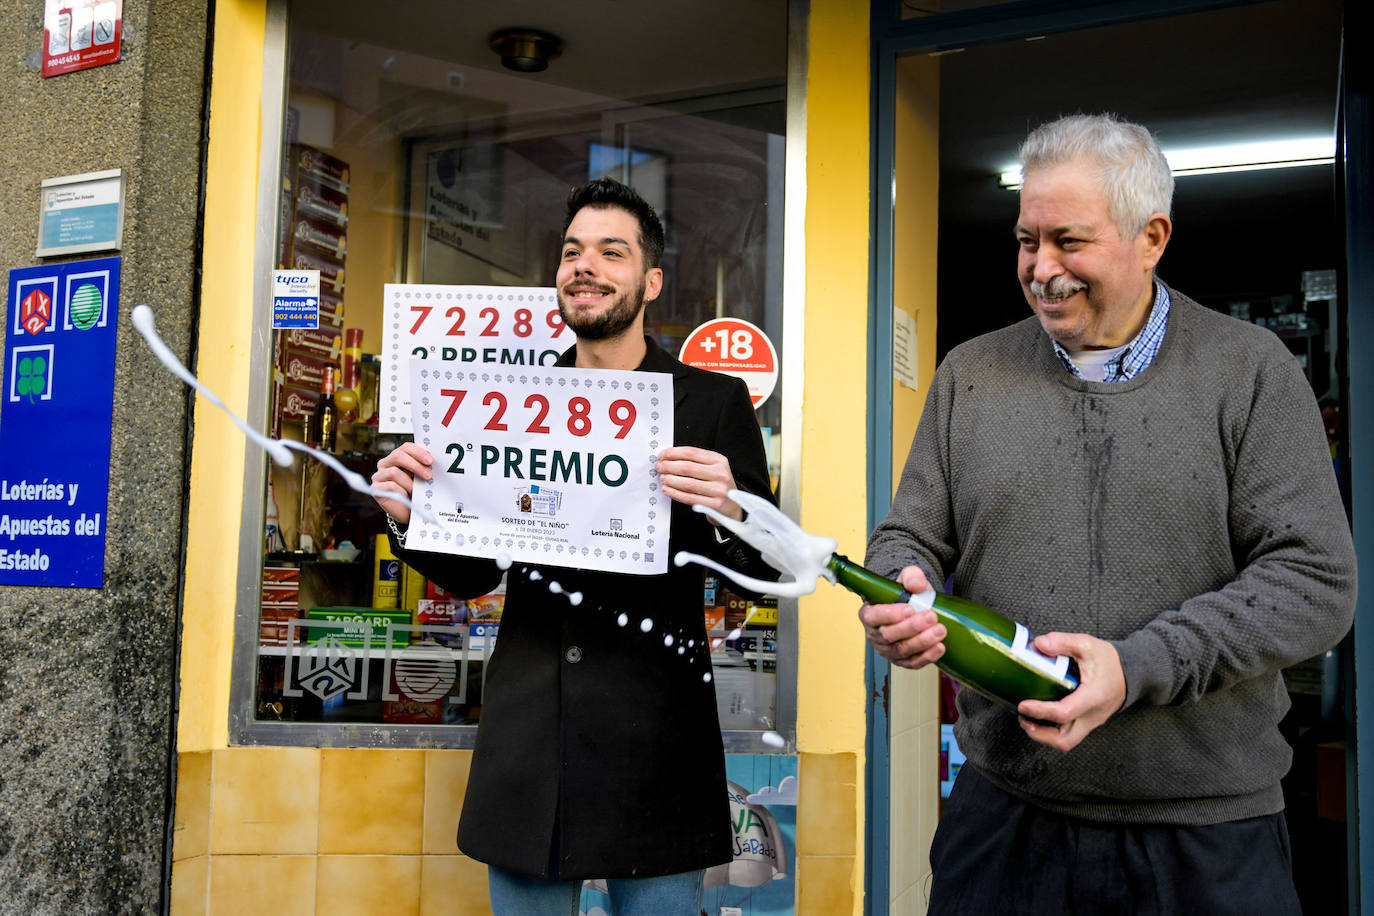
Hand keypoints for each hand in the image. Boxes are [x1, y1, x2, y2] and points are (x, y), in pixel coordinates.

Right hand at [371, 442, 432, 524]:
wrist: (409, 511)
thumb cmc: (416, 492)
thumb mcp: (421, 477)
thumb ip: (424, 467)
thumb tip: (433, 462)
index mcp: (397, 457)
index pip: (406, 447)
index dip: (418, 452)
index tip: (430, 460)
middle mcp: (385, 464)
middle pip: (397, 456)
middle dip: (415, 465)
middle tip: (428, 475)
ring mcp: (379, 476)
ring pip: (394, 472)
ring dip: (409, 482)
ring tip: (416, 490)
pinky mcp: (375, 488)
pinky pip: (390, 486)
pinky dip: (401, 491)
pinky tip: (406, 496)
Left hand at [657, 446, 742, 521]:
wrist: (733, 506)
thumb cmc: (719, 485)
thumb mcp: (714, 468)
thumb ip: (696, 461)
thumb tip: (669, 457)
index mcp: (719, 460)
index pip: (692, 452)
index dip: (673, 453)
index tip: (662, 455)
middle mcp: (720, 473)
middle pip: (688, 467)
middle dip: (669, 466)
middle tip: (660, 467)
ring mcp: (718, 489)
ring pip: (688, 483)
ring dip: (671, 480)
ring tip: (662, 479)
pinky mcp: (714, 504)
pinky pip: (690, 498)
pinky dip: (675, 493)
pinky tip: (667, 490)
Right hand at [856, 567, 945, 668]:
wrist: (915, 609)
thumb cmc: (905, 595)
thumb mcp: (907, 579)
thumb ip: (911, 576)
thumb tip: (916, 585)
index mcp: (869, 613)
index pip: (873, 617)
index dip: (890, 614)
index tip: (910, 609)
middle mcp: (875, 634)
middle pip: (889, 635)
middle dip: (911, 627)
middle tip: (931, 617)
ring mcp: (888, 650)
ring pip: (901, 650)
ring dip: (922, 642)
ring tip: (940, 630)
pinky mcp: (902, 661)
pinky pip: (912, 663)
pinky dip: (927, 657)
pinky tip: (939, 647)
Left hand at [1016, 632, 1125, 751]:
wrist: (1132, 673)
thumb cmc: (1110, 661)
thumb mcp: (1087, 644)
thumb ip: (1062, 642)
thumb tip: (1038, 645)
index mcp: (1094, 696)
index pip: (1065, 713)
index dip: (1041, 711)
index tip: (1023, 705)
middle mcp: (1093, 715)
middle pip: (1065, 740)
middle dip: (1040, 734)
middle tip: (1023, 718)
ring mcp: (1091, 721)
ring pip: (1066, 741)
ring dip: (1043, 736)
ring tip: (1027, 720)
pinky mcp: (1088, 722)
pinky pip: (1068, 734)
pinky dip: (1051, 731)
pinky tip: (1039, 718)